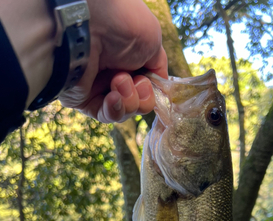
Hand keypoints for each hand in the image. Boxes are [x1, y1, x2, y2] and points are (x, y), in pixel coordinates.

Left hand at [59, 0, 167, 122]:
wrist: (86, 25)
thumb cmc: (121, 23)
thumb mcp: (153, 40)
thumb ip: (158, 67)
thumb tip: (158, 88)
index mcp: (130, 56)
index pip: (148, 84)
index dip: (154, 89)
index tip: (154, 84)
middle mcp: (114, 71)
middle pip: (139, 101)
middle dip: (143, 96)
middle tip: (135, 80)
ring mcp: (98, 86)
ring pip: (125, 110)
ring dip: (130, 101)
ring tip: (119, 81)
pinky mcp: (83, 100)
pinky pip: (106, 115)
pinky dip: (115, 110)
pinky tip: (113, 98)